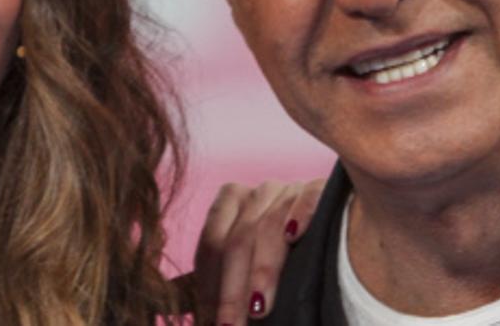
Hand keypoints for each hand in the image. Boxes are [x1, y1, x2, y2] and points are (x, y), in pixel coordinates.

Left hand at [190, 179, 324, 323]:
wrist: (335, 234)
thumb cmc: (275, 258)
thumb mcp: (240, 265)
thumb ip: (207, 281)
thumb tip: (164, 304)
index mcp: (230, 200)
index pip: (212, 242)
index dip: (208, 285)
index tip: (209, 321)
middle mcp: (258, 191)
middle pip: (238, 239)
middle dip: (232, 290)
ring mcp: (290, 188)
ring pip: (270, 227)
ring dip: (263, 271)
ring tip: (258, 307)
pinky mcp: (321, 189)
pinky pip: (309, 197)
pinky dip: (301, 214)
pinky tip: (295, 235)